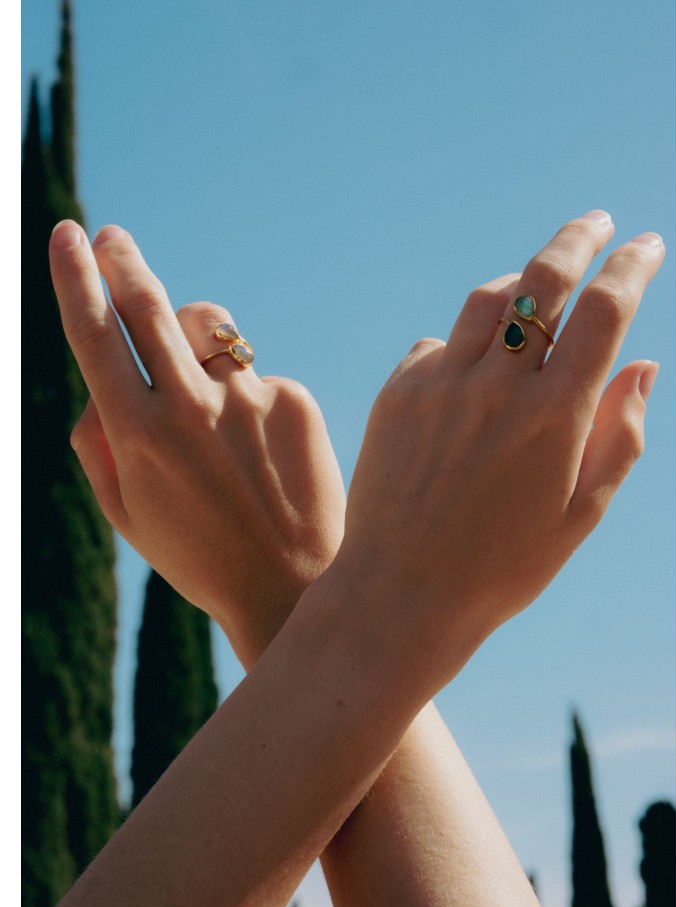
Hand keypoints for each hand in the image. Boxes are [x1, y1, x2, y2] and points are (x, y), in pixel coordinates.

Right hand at [50, 224, 344, 667]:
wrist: (291, 586)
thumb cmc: (198, 552)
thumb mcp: (127, 513)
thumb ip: (97, 443)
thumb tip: (95, 381)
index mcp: (136, 435)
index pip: (95, 336)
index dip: (75, 279)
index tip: (66, 236)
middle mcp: (189, 407)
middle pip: (150, 306)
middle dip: (124, 263)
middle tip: (112, 237)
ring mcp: (246, 398)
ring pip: (211, 328)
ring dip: (195, 334)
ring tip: (201, 378)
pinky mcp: (294, 399)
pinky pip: (257, 374)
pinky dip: (248, 397)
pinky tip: (261, 449)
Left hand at [336, 212, 662, 686]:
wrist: (401, 595)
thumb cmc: (502, 566)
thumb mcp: (581, 513)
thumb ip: (621, 434)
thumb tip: (646, 363)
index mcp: (555, 416)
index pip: (605, 310)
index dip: (633, 266)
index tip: (648, 245)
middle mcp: (496, 387)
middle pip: (543, 279)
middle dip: (579, 237)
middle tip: (597, 223)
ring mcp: (438, 385)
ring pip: (485, 298)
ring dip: (518, 282)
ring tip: (535, 287)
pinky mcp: (395, 394)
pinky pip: (436, 343)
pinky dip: (462, 340)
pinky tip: (471, 362)